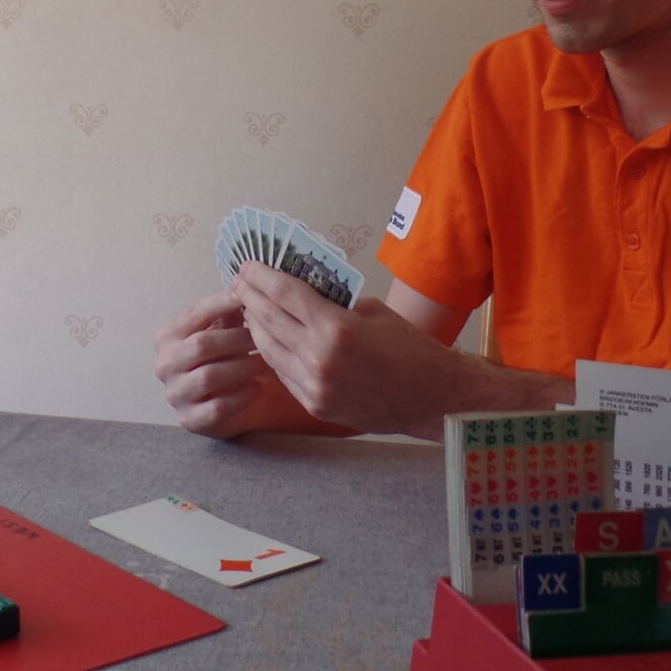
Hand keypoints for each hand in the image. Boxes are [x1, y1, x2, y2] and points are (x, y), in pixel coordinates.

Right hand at [153, 288, 271, 438]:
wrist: (218, 403)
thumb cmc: (220, 358)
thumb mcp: (221, 330)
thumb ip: (228, 311)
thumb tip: (244, 286)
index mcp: (167, 336)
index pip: (196, 313)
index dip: (224, 303)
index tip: (250, 297)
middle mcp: (164, 364)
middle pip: (202, 345)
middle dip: (238, 339)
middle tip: (264, 336)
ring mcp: (174, 394)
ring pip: (210, 376)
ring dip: (242, 367)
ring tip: (264, 362)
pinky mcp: (189, 420)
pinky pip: (218, 407)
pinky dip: (241, 395)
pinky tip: (257, 387)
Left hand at [236, 262, 470, 438]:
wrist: (431, 397)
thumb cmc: (409, 347)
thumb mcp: (371, 311)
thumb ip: (332, 303)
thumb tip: (298, 294)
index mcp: (336, 328)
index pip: (285, 294)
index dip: (261, 277)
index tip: (247, 266)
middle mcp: (319, 358)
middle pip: (269, 320)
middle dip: (249, 298)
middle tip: (238, 282)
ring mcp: (314, 385)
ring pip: (268, 349)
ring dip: (255, 326)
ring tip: (248, 308)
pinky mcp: (314, 404)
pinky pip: (283, 372)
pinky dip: (272, 352)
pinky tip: (268, 338)